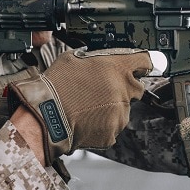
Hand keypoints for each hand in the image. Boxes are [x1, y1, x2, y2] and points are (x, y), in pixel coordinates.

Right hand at [7, 48, 150, 164]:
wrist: (45, 116)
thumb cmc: (56, 87)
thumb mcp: (73, 58)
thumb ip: (93, 57)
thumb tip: (95, 56)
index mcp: (117, 68)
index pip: (144, 61)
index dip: (142, 63)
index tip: (141, 66)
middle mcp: (123, 90)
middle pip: (136, 88)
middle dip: (124, 88)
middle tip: (103, 90)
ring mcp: (120, 114)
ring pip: (124, 109)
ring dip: (113, 108)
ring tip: (90, 106)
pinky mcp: (113, 132)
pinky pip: (113, 127)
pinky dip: (104, 124)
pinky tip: (88, 119)